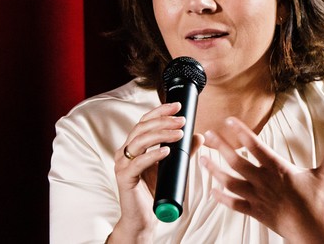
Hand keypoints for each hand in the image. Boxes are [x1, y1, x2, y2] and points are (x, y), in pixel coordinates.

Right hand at [109, 102, 203, 242]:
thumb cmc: (155, 191)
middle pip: (142, 127)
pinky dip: (153, 154)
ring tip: (179, 134)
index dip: (160, 111)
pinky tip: (166, 151)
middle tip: (182, 120)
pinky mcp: (124, 178)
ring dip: (161, 134)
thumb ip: (183, 151)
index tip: (178, 105)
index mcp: (134, 145)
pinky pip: (138, 162)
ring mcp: (123, 164)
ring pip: (140, 141)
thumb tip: (199, 136)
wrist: (143, 218)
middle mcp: (126, 151)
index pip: (145, 121)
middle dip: (163, 121)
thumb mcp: (172, 167)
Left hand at [200, 117, 323, 243]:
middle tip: (207, 135)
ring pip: (230, 181)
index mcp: (278, 168)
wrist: (313, 231)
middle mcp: (263, 181)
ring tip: (202, 159)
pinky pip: (234, 204)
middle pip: (236, 161)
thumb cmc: (318, 203)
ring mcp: (257, 197)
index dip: (240, 132)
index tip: (228, 121)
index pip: (255, 145)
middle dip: (220, 146)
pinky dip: (221, 197)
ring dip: (214, 170)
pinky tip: (211, 190)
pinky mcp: (255, 212)